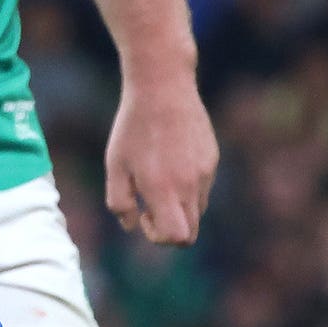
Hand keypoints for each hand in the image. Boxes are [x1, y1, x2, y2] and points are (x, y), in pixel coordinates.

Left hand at [104, 77, 217, 244]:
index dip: (158, 237)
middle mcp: (191, 185)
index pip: (177, 237)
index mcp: (165, 189)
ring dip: (177, 207)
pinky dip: (187, 188)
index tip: (143, 215)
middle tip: (147, 206)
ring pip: (197, 209)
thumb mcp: (115, 166)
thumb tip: (131, 226)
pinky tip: (169, 162)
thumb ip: (120, 202)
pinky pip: (202, 187)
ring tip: (156, 180)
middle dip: (169, 228)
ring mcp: (206, 172)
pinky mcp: (212, 159)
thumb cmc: (132, 129)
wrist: (164, 89)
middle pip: (191, 231)